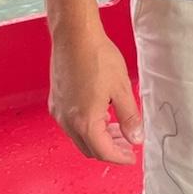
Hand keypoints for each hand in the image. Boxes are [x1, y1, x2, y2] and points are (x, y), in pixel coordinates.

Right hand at [48, 22, 143, 165]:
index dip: (120, 157)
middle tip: (127, 143)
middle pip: (90, 148)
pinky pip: (71, 124)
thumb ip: (130, 117)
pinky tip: (101, 114)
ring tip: (117, 128)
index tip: (131, 156)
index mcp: (85, 122)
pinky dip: (87, 126)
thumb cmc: (97, 57)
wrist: (75, 36)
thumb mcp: (121, 88)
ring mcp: (59, 112)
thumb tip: (136, 137)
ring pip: (79, 137)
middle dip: (110, 149)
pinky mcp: (56, 102)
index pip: (104, 152)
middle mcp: (68, 121)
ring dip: (98, 138)